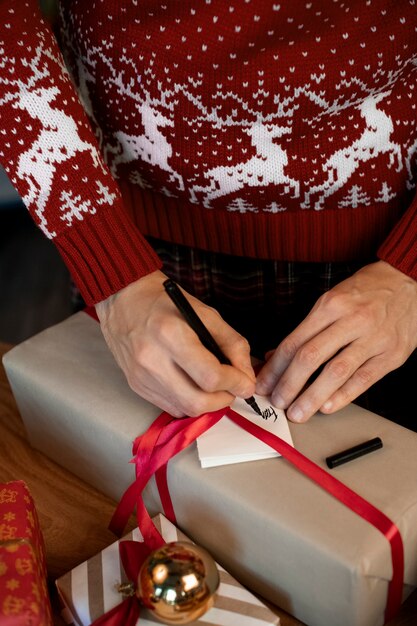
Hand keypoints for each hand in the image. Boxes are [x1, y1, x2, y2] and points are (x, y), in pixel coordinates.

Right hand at [95, 270, 255, 416]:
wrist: (123, 299)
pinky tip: (193, 385)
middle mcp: (152, 359)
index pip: (210, 376)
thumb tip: (246, 376)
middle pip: (197, 402)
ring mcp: (141, 376)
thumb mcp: (205, 313)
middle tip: (232, 388)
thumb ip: (231, 343)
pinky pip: (170, 407)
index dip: (235, 383)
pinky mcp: (136, 385)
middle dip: (224, 400)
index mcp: (171, 335)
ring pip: (184, 409)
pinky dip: (189, 402)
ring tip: (214, 386)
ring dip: (208, 403)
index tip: (245, 382)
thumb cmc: (165, 302)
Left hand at [256, 261, 416, 422]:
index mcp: (331, 305)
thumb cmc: (366, 292)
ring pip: (336, 372)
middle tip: (277, 402)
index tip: (263, 384)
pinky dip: (343, 396)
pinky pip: (364, 380)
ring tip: (298, 412)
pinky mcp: (392, 355)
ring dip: (312, 396)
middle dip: (289, 384)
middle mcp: (352, 321)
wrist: (408, 281)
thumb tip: (275, 357)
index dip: (275, 367)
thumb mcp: (332, 300)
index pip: (295, 342)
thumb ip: (306, 330)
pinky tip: (327, 407)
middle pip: (311, 357)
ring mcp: (373, 339)